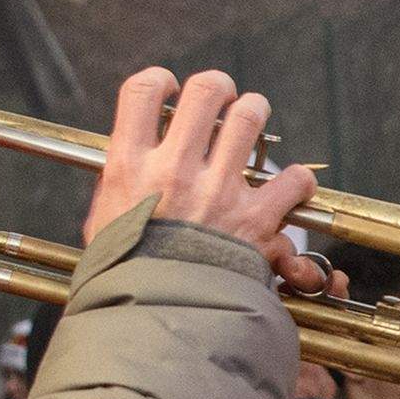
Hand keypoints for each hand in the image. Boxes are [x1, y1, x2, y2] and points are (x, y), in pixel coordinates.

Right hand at [90, 66, 328, 293]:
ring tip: (253, 120)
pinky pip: (293, 180)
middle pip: (206, 92)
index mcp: (129, 166)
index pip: (142, 91)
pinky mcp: (257, 218)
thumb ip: (115, 190)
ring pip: (251, 118)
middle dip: (219, 87)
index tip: (171, 88)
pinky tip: (289, 187)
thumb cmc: (126, 276)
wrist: (160, 318)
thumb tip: (124, 168)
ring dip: (256, 113)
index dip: (161, 81)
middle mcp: (174, 168)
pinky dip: (298, 181)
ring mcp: (218, 190)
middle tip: (222, 99)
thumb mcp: (101, 227)